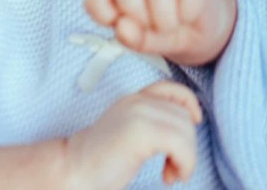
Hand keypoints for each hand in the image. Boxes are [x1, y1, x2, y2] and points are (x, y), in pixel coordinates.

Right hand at [56, 83, 202, 188]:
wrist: (72, 171)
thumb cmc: (100, 163)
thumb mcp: (129, 135)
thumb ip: (151, 125)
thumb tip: (185, 129)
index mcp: (134, 100)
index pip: (172, 89)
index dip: (190, 104)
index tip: (194, 124)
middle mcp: (137, 101)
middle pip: (184, 116)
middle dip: (187, 145)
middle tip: (173, 169)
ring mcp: (139, 114)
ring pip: (185, 131)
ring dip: (187, 158)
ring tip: (170, 174)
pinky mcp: (141, 131)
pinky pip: (180, 145)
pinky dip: (184, 164)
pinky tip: (169, 176)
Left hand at [85, 0, 237, 66]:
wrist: (205, 24)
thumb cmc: (168, 31)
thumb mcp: (146, 43)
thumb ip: (131, 38)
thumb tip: (122, 26)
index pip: (94, 0)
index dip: (108, 18)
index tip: (126, 28)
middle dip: (144, 22)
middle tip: (155, 29)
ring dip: (168, 20)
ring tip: (173, 25)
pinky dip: (188, 12)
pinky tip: (190, 14)